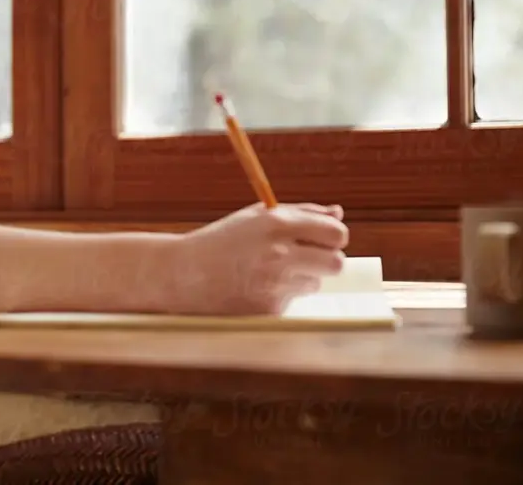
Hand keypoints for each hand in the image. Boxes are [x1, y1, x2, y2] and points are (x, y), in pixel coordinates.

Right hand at [162, 202, 347, 315]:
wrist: (184, 275)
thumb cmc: (223, 241)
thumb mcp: (256, 218)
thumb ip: (300, 213)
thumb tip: (338, 213)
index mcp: (277, 224)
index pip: (336, 233)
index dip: (334, 237)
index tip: (325, 239)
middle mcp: (280, 253)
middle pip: (336, 263)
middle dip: (327, 261)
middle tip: (307, 259)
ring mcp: (275, 284)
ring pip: (314, 284)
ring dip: (299, 278)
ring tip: (266, 272)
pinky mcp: (269, 309)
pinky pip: (291, 301)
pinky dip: (279, 295)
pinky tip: (253, 288)